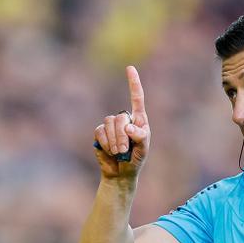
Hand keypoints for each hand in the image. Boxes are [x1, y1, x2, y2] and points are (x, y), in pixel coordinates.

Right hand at [93, 65, 150, 179]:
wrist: (120, 173)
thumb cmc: (135, 160)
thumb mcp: (143, 149)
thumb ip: (141, 137)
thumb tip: (129, 127)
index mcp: (138, 120)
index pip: (136, 98)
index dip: (133, 83)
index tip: (129, 68)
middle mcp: (124, 119)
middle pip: (119, 118)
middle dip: (121, 136)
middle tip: (124, 150)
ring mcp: (110, 126)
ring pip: (108, 124)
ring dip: (114, 141)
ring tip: (118, 152)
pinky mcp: (100, 134)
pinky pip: (100, 132)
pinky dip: (105, 143)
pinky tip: (109, 151)